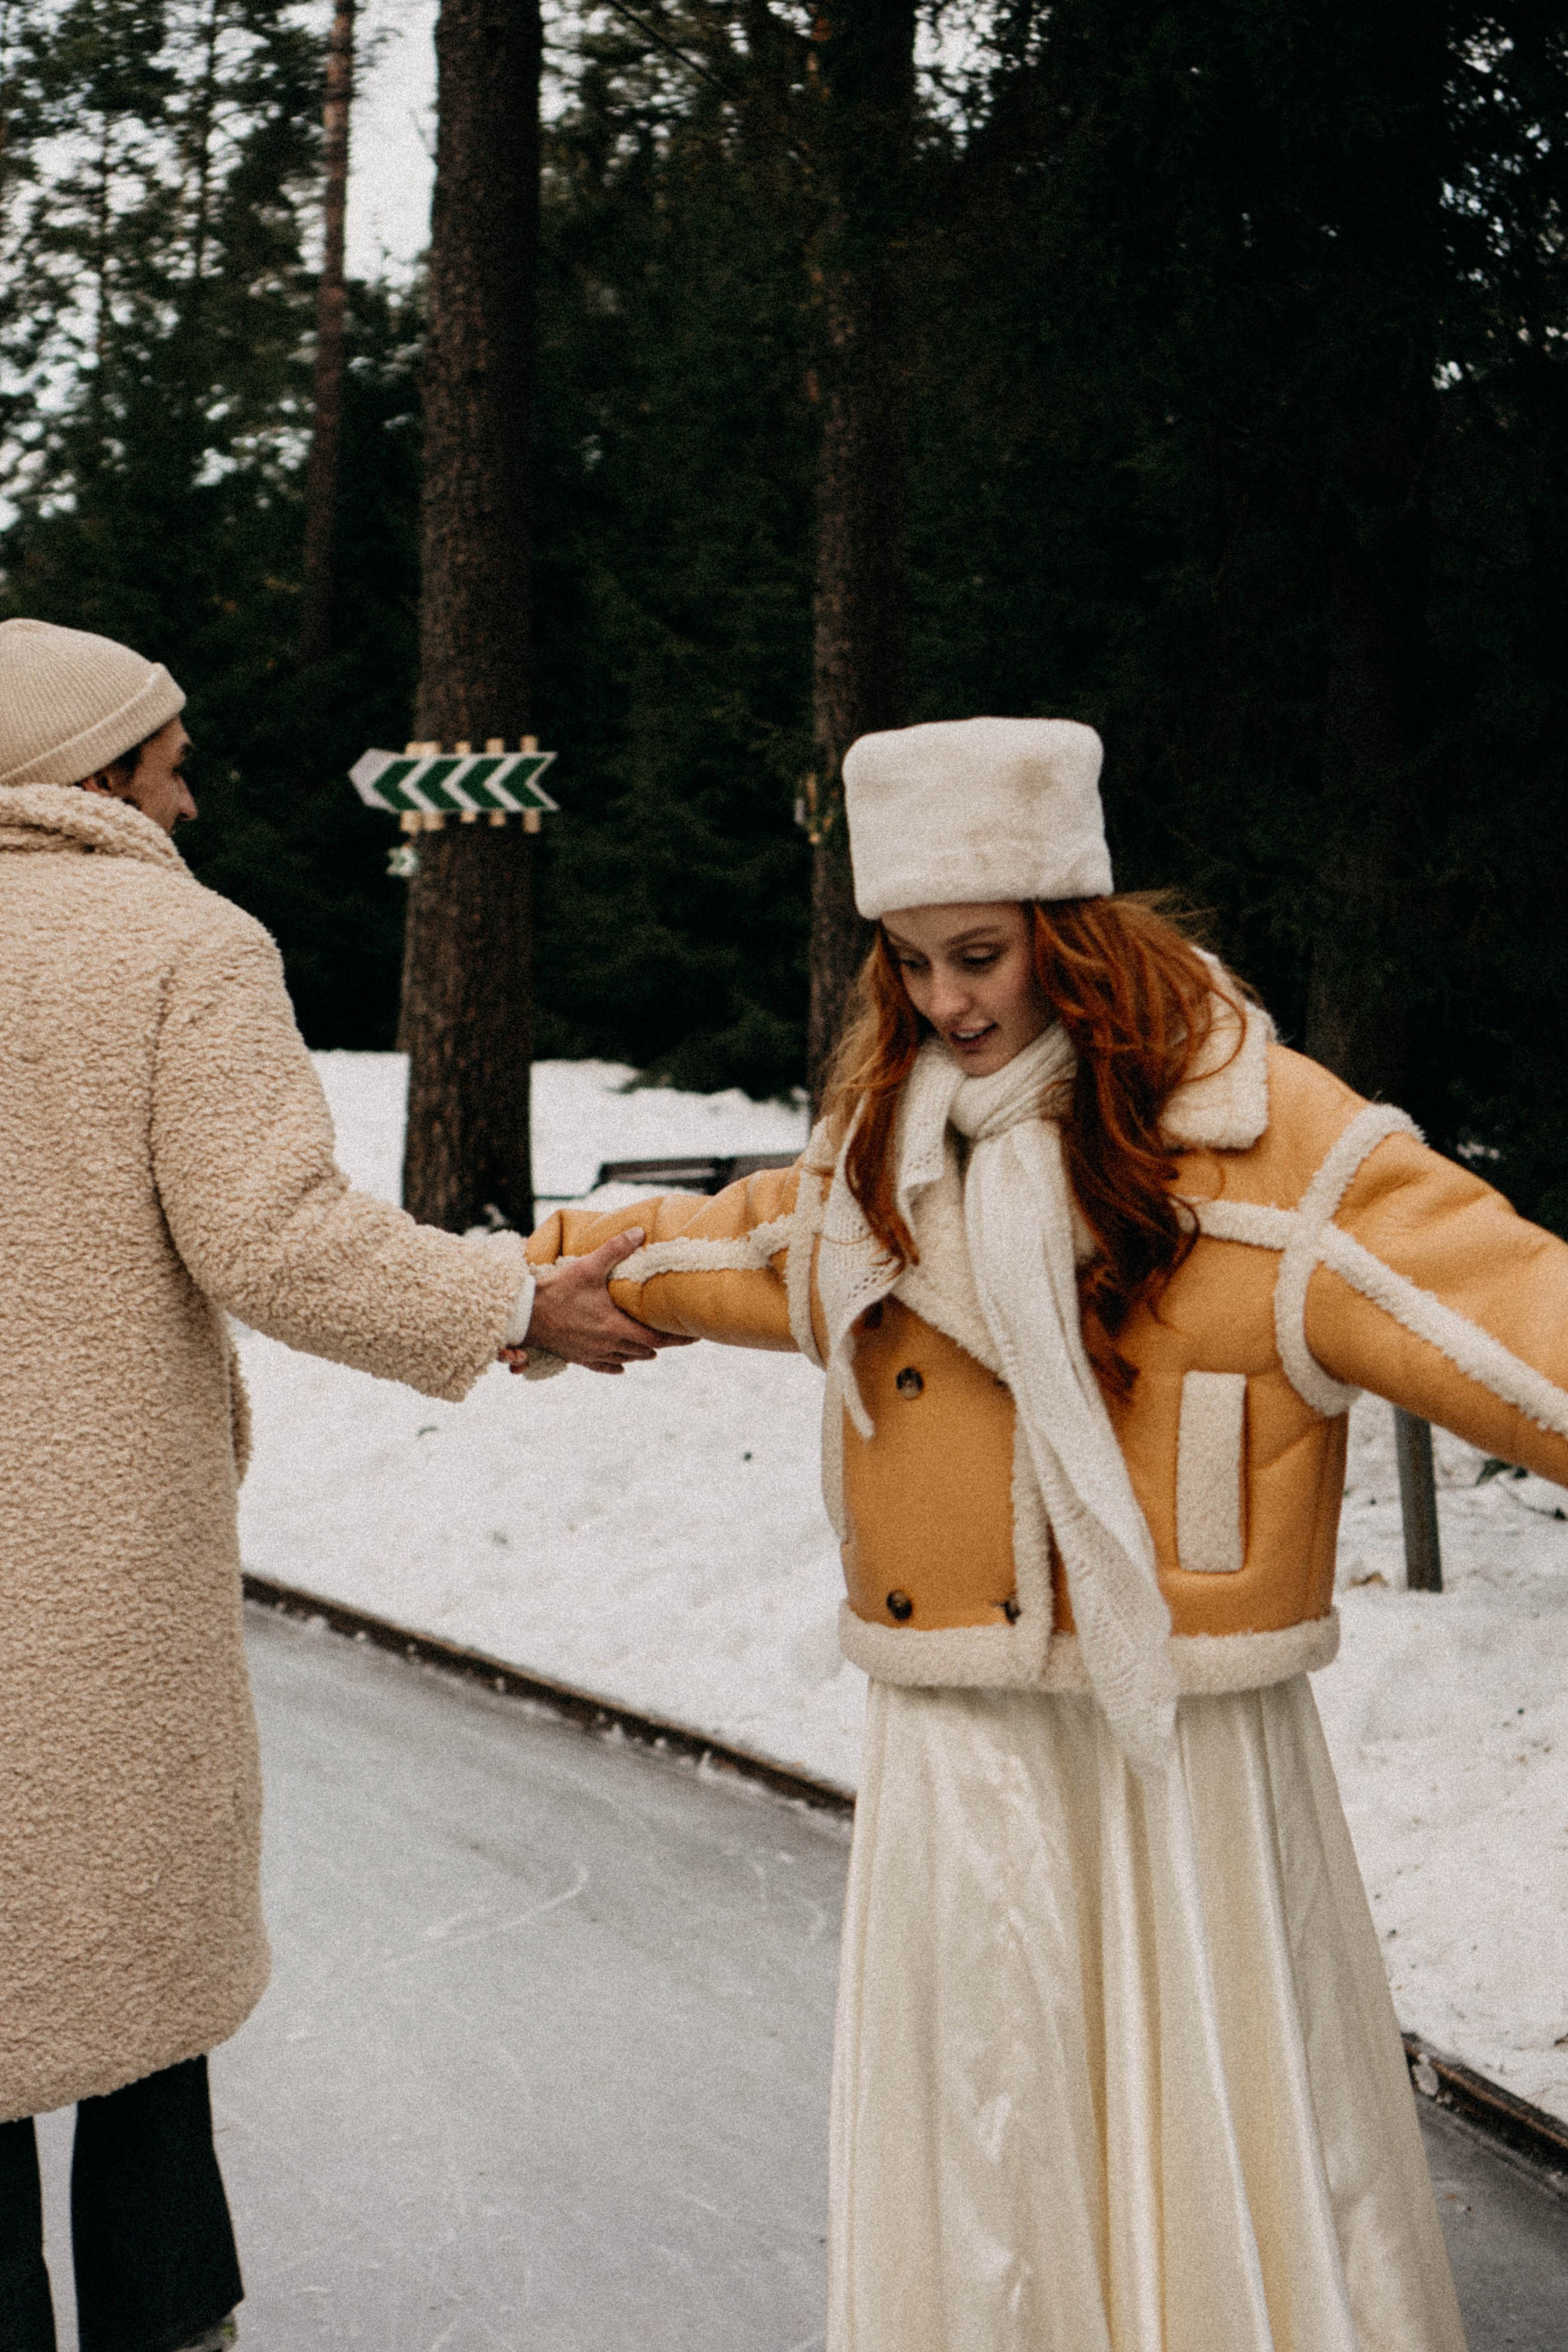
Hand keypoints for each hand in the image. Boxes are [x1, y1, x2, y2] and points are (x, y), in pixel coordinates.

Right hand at [501, 1228, 697, 1375]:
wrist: (524, 1316)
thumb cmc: (556, 1291)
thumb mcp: (588, 1266)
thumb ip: (615, 1249)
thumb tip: (639, 1232)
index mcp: (615, 1327)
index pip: (656, 1338)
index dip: (678, 1338)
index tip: (695, 1336)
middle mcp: (607, 1345)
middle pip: (644, 1350)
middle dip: (662, 1344)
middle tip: (677, 1337)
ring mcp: (591, 1354)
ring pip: (626, 1359)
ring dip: (640, 1353)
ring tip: (652, 1347)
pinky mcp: (577, 1357)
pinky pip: (603, 1367)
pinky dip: (615, 1366)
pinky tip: (621, 1367)